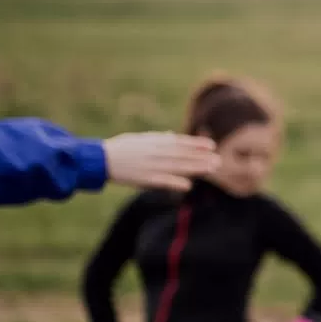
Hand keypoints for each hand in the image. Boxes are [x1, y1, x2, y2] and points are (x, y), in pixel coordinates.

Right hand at [102, 132, 218, 191]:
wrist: (101, 158)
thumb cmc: (121, 148)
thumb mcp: (140, 139)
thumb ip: (157, 139)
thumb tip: (171, 135)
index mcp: (155, 142)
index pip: (180, 142)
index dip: (197, 144)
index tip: (212, 146)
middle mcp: (156, 152)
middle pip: (183, 155)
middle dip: (202, 158)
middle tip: (219, 161)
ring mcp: (151, 165)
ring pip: (178, 167)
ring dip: (196, 168)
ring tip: (212, 170)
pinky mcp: (145, 178)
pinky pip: (163, 181)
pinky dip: (176, 182)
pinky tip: (189, 186)